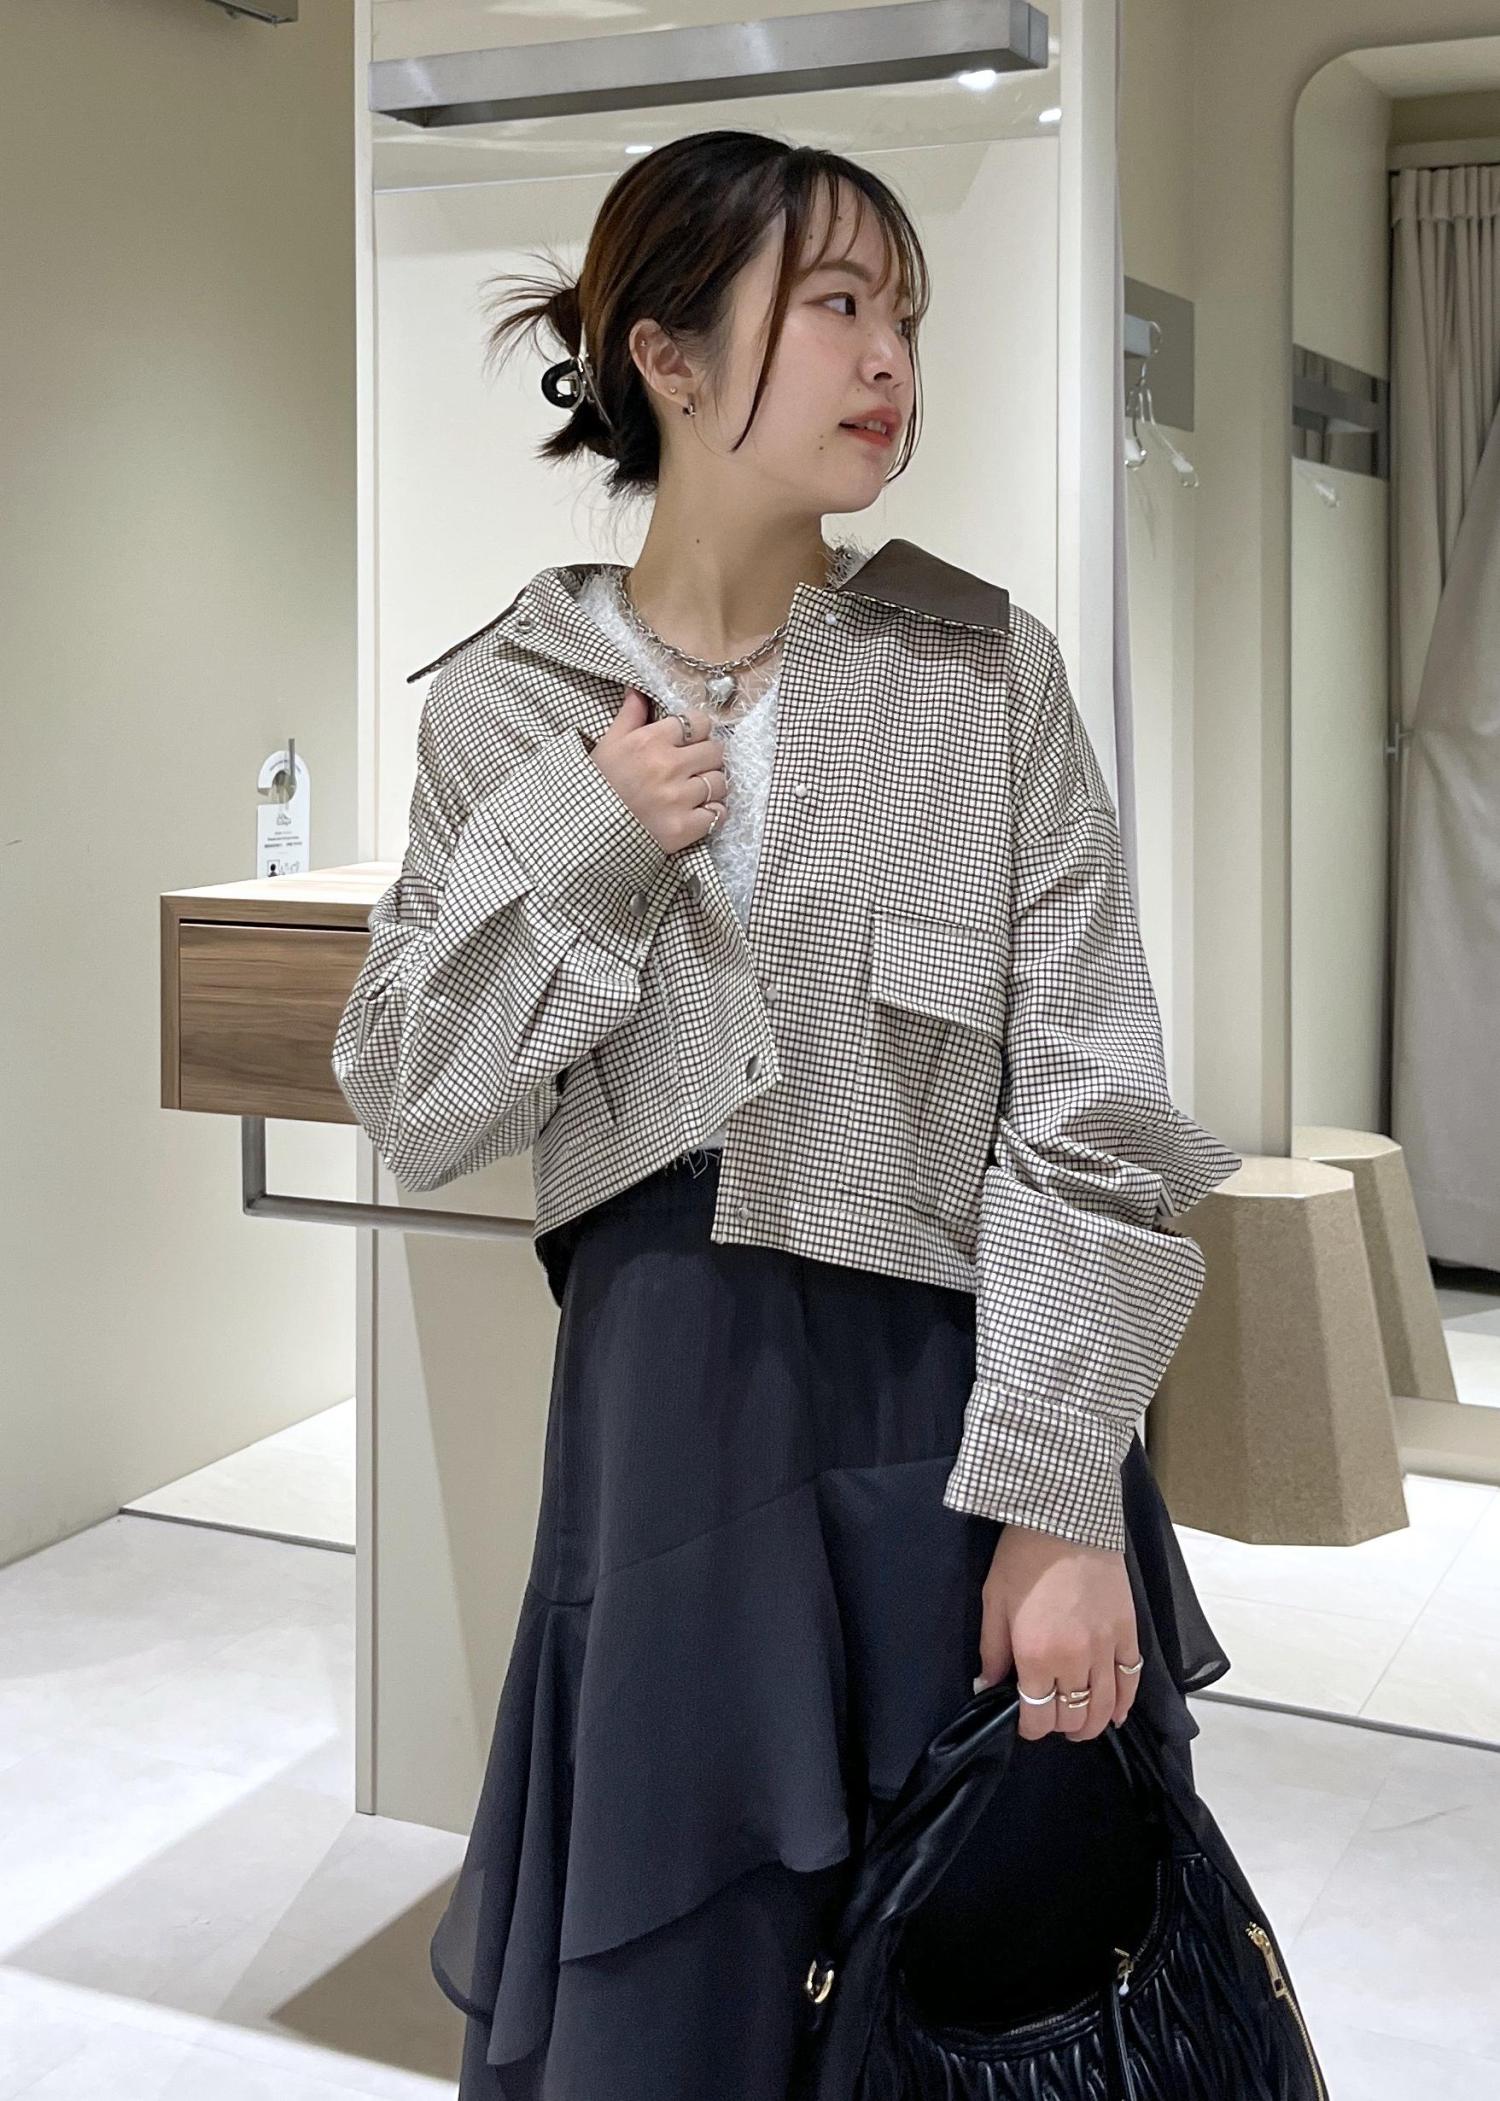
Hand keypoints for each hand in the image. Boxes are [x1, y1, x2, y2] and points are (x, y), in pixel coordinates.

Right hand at [588, 687, 727, 852]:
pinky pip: (719, 813)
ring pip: (720, 782)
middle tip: (695, 766)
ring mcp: (678, 799)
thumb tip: (638, 689)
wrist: (586, 833)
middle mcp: (668, 766)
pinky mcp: (684, 828)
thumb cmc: (598, 785)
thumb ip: (629, 714)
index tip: (691, 740)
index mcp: (650, 742)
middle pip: (715, 750)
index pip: (699, 722)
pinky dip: (714, 812)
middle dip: (707, 756)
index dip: (698, 730)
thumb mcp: (609, 744)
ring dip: (712, 785)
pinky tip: (700, 811)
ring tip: (697, 790)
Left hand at [976, 1523, 1141, 1742]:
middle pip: (1073, 1715)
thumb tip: (986, 1688)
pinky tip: (1115, 1713)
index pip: (1038, 1715)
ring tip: (1080, 1725)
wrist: (1066, 1517)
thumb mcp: (994, 1601)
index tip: (1024, 1722)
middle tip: (1049, 1720)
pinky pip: (1131, 1680)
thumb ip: (991, 1651)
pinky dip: (1124, 1703)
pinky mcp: (1128, 1633)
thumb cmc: (1023, 1556)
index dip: (1030, 1727)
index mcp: (1036, 1654)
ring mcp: (1107, 1648)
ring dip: (1092, 1724)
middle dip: (1058, 1726)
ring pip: (1106, 1707)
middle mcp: (1075, 1660)